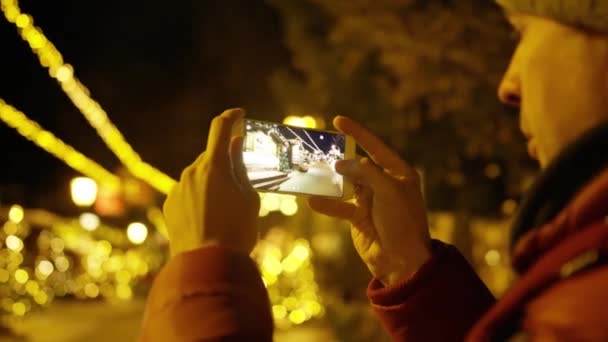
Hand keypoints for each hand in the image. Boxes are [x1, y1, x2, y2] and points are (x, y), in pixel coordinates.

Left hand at [163, 109, 259, 256]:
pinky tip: (210, 219)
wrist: (207, 265)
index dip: (231, 118)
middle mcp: (191, 172)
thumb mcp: (249, 198)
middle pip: (211, 157)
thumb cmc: (236, 231)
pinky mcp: (170, 205)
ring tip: (225, 210)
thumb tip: (235, 146)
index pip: (220, 128)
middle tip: (240, 183)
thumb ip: (241, 168)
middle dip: (225, 163)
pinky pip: (188, 192)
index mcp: (213, 166)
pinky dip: (199, 197)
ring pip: (199, 176)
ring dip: (212, 183)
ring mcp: (178, 188)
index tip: (239, 115)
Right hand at [309, 116, 430, 285]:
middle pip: (358, 165)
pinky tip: (312, 200)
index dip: (358, 133)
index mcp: (398, 173)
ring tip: (312, 170)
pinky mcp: (359, 217)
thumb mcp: (388, 191)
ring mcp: (371, 201)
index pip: (376, 147)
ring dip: (331, 180)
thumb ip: (366, 173)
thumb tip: (342, 163)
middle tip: (319, 147)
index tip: (338, 120)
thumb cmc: (402, 222)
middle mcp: (384, 184)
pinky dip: (327, 204)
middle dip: (340, 157)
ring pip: (347, 184)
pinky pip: (340, 206)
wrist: (402, 261)